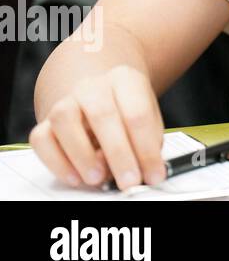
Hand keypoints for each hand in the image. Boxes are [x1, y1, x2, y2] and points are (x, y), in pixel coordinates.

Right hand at [28, 65, 166, 189]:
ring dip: (81, 154)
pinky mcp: (46, 122)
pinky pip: (41, 139)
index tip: (153, 175)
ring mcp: (66, 102)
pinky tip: (76, 178)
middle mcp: (92, 86)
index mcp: (125, 79)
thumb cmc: (129, 114)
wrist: (101, 99)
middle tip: (129, 181)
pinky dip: (56, 162)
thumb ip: (146, 142)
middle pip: (102, 115)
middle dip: (118, 154)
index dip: (146, 148)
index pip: (137, 113)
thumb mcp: (148, 122)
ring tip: (98, 178)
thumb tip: (142, 169)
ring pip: (64, 120)